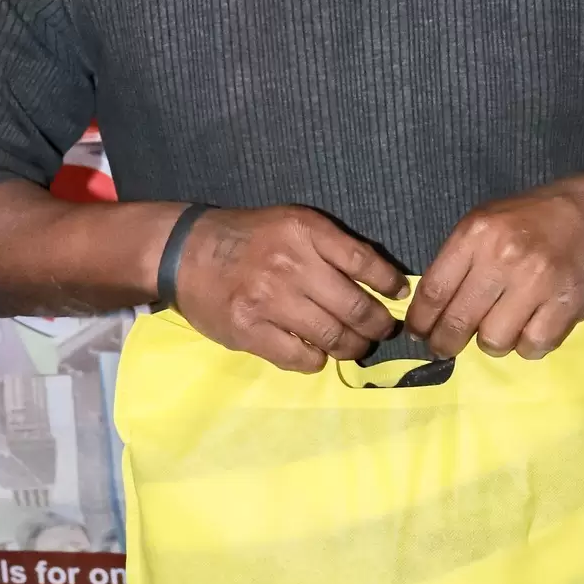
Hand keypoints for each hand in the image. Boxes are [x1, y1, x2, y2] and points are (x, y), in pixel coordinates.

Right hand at [172, 205, 406, 373]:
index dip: (390, 283)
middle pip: (355, 307)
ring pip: (333, 337)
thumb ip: (332, 246)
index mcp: (305, 231)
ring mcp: (269, 300)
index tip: (399, 296)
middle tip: (382, 330)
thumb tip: (380, 280)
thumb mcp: (292, 223)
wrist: (184, 252)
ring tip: (355, 346)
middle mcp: (291, 264)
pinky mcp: (250, 331)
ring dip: (353, 347)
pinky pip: (301, 358)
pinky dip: (317, 360)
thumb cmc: (247, 237)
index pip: (364, 262)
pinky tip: (317, 354)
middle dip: (378, 325)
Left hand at [406, 177, 583, 361]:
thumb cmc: (528, 221)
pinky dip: (528, 345)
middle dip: (445, 343)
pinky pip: (532, 346)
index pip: (434, 291)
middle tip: (446, 347)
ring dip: (492, 342)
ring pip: (494, 341)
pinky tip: (530, 328)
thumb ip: (456, 262)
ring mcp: (538, 282)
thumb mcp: (484, 223)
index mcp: (477, 234)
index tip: (419, 334)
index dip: (420, 321)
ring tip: (500, 328)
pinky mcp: (567, 304)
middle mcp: (505, 257)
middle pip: (459, 322)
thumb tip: (426, 310)